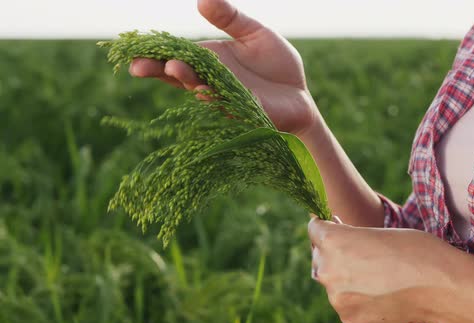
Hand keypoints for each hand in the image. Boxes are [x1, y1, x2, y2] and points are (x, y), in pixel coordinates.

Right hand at [129, 0, 318, 135]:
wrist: (300, 92)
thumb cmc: (275, 63)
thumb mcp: (253, 33)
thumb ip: (230, 18)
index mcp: (210, 60)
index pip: (177, 55)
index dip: (156, 54)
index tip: (133, 50)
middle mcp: (213, 80)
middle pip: (180, 76)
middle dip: (159, 71)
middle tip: (138, 66)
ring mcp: (227, 97)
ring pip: (202, 89)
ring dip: (188, 80)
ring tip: (175, 67)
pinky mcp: (246, 111)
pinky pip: (230, 105)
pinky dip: (217, 98)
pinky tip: (205, 90)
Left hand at [308, 217, 461, 322]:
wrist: (444, 288)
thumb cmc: (416, 252)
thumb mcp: (377, 233)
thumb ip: (350, 238)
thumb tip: (334, 242)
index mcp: (334, 242)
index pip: (314, 229)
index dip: (326, 227)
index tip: (334, 228)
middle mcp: (328, 271)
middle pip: (320, 258)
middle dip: (335, 255)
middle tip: (364, 255)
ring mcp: (338, 299)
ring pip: (334, 285)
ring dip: (348, 281)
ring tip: (380, 277)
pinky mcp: (351, 321)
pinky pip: (348, 306)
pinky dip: (360, 302)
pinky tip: (383, 294)